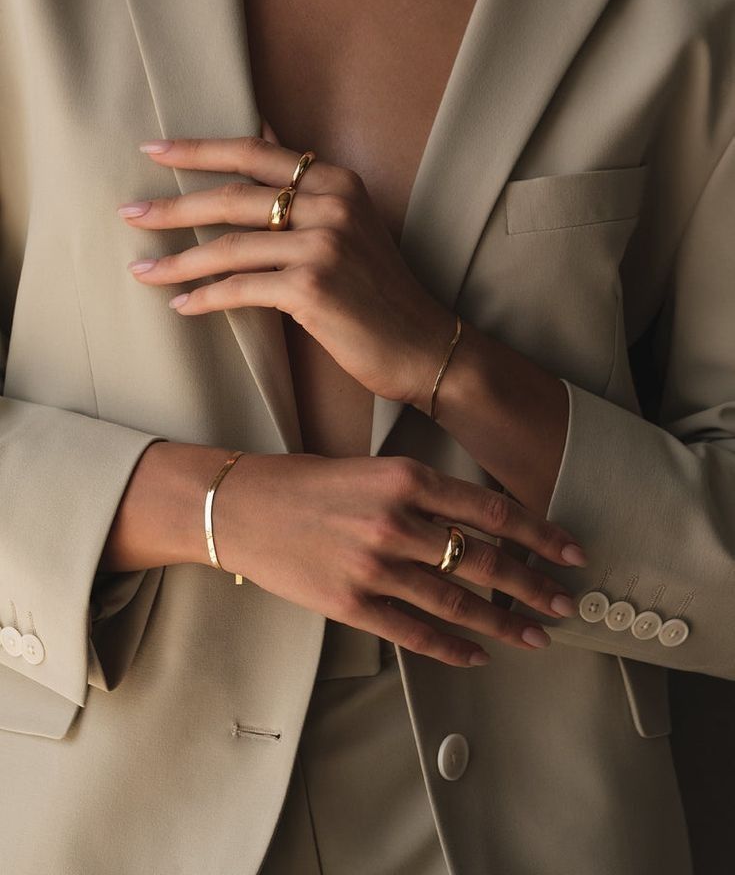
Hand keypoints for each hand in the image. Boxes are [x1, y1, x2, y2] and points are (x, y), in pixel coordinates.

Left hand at [120, 127, 456, 408]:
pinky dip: (205, 298)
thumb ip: (308, 186)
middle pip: (232, 197)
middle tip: (129, 213)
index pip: (254, 152)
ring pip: (230, 246)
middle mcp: (331, 204)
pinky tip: (181, 305)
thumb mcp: (352, 225)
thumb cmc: (381, 292)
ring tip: (141, 269)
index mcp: (338, 181)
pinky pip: (241, 289)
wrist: (424, 345)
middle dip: (173, 207)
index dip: (198, 149)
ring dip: (178, 260)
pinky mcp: (312, 288)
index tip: (152, 151)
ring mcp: (322, 245)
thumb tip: (262, 130)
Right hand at [211, 452, 587, 667]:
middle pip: (483, 560)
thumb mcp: (373, 469)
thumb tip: (479, 524)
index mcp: (406, 478)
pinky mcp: (350, 604)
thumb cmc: (307, 483)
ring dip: (504, 623)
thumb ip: (424, 493)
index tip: (571, 552)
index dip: (540, 534)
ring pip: (456, 602)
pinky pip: (413, 632)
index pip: (492, 511)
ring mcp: (373, 566)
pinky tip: (479, 655)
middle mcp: (396, 521)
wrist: (240, 506)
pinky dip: (452, 648)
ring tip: (536, 635)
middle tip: (566, 602)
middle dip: (534, 586)